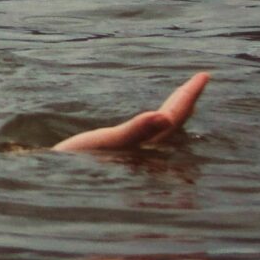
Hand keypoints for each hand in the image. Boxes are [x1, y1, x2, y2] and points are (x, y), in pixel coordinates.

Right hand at [53, 72, 209, 153]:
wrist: (55, 185)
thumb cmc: (80, 167)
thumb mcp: (107, 145)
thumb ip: (136, 131)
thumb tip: (164, 117)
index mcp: (148, 145)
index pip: (175, 116)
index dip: (189, 95)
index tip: (204, 74)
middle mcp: (147, 151)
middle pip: (173, 121)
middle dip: (184, 101)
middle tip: (199, 80)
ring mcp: (136, 157)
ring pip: (164, 131)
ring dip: (174, 112)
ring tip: (182, 99)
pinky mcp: (122, 160)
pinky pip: (149, 138)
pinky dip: (156, 125)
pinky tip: (153, 126)